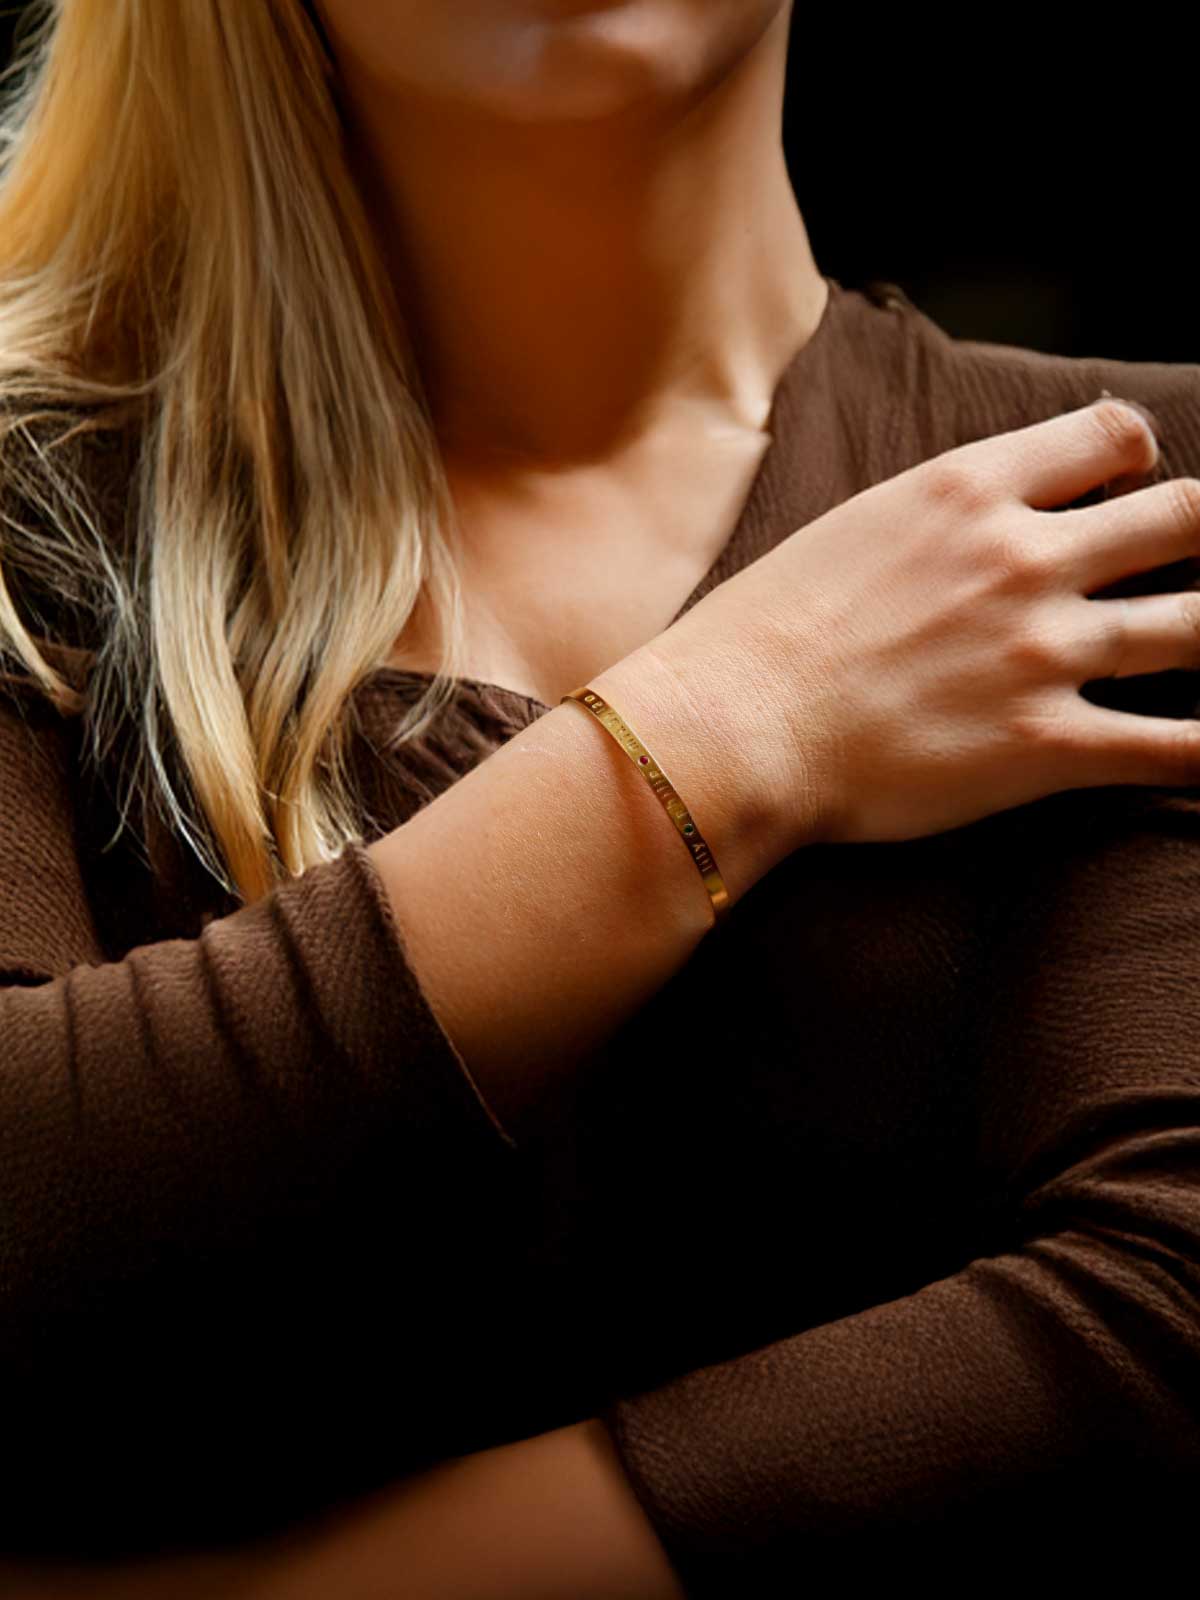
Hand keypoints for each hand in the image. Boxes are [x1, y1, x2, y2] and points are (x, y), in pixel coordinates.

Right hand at [646, 398, 1199, 855]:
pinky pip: (1175, 747)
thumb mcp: (854, 527)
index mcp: (971, 490)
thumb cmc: (764, 634)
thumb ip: (938, 514)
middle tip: (1188, 563)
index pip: (1113, 433)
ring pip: (1199, 627)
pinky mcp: (1046, 745)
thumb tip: (975, 521)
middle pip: (1184, 517)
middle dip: (1199, 536)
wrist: (732, 727)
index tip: (1125, 492)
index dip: (1136, 461)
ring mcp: (1043, 652)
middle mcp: (1025, 558)